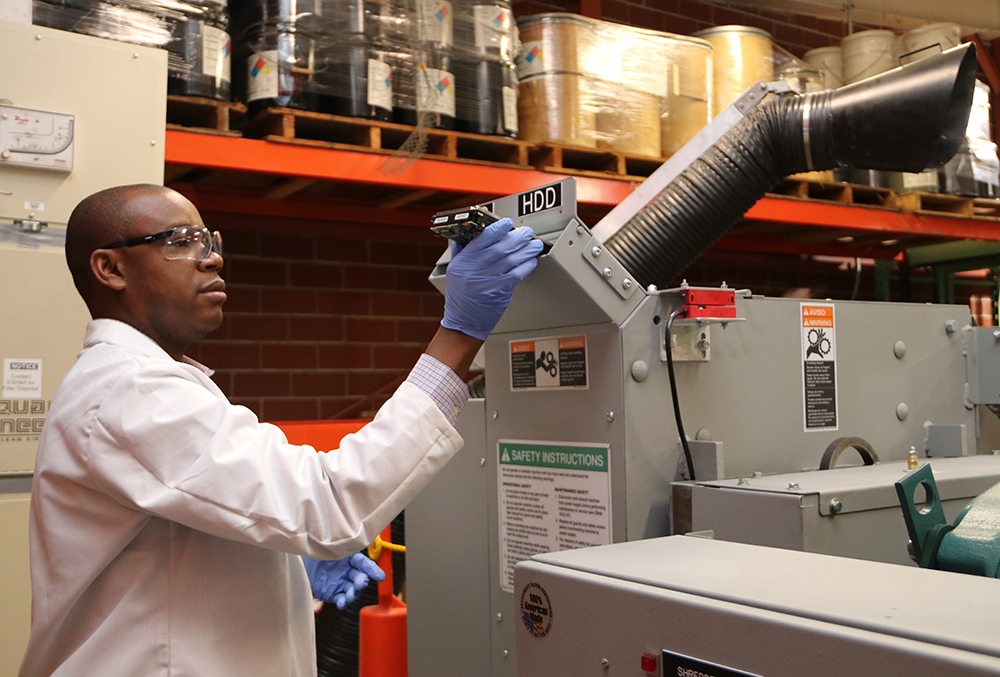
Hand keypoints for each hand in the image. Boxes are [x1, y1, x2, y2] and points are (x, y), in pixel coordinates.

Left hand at [302, 553, 384, 609]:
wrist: (300, 564)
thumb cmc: (316, 552)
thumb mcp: (329, 548)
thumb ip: (339, 549)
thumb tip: (352, 543)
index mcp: (350, 559)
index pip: (364, 564)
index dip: (373, 570)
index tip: (381, 577)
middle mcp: (348, 572)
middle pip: (360, 578)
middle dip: (362, 582)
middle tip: (361, 583)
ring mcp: (341, 583)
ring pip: (352, 591)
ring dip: (353, 594)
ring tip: (349, 595)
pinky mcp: (333, 593)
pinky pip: (341, 599)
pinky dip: (343, 602)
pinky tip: (342, 603)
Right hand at [441, 218, 543, 340]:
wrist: (464, 321)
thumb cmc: (460, 297)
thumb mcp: (454, 271)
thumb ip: (462, 252)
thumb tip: (471, 234)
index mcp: (464, 261)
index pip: (483, 238)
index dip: (498, 228)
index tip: (507, 223)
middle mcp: (475, 270)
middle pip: (501, 247)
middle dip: (517, 237)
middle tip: (527, 232)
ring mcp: (488, 281)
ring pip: (512, 260)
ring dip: (526, 250)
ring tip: (535, 244)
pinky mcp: (500, 292)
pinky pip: (517, 275)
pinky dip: (526, 266)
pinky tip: (532, 260)